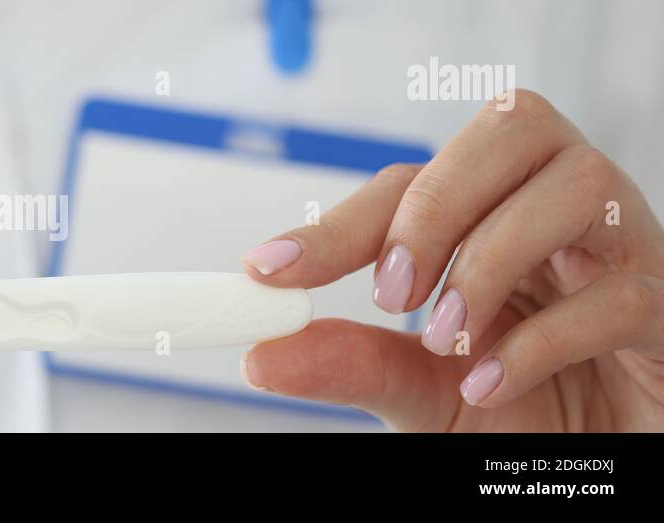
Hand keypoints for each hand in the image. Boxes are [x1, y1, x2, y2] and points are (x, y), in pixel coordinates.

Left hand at [239, 90, 663, 431]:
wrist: (605, 463)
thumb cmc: (524, 413)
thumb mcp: (421, 390)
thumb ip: (352, 363)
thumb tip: (259, 353)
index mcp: (496, 216)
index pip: (416, 179)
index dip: (341, 221)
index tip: (270, 270)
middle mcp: (562, 214)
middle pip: (511, 130)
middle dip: (435, 205)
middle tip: (389, 294)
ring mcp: (627, 251)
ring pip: (577, 184)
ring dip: (490, 259)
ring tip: (446, 339)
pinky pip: (619, 294)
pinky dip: (541, 340)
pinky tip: (492, 381)